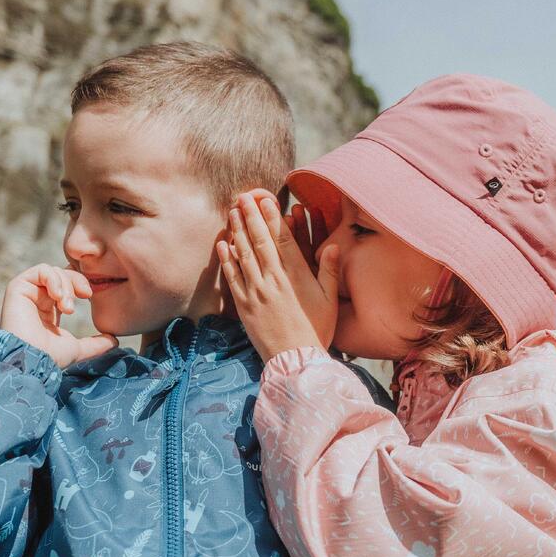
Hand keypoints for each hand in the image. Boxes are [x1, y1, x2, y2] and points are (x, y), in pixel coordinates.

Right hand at [0, 265, 118, 366]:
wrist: (31, 360)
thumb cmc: (50, 357)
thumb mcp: (78, 349)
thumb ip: (96, 344)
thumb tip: (114, 340)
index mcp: (49, 310)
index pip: (67, 285)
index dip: (80, 284)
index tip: (89, 295)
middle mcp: (37, 299)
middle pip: (62, 274)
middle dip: (76, 282)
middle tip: (84, 296)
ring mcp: (27, 292)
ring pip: (53, 271)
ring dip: (66, 284)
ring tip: (67, 306)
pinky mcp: (18, 287)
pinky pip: (40, 270)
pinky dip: (53, 278)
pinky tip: (57, 296)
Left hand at [216, 189, 340, 361]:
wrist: (295, 359)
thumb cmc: (317, 329)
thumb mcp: (330, 300)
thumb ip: (330, 271)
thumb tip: (332, 246)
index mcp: (295, 276)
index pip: (282, 239)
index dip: (272, 218)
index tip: (265, 200)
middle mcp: (273, 280)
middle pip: (259, 241)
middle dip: (250, 216)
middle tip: (243, 197)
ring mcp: (256, 292)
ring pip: (243, 255)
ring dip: (236, 231)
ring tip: (232, 212)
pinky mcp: (244, 305)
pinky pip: (233, 277)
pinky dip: (227, 259)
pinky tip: (222, 244)